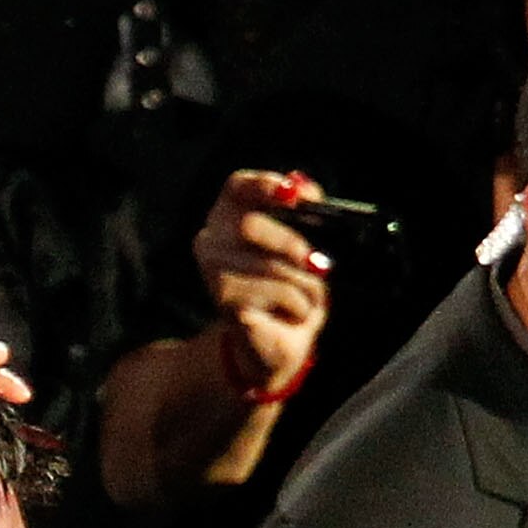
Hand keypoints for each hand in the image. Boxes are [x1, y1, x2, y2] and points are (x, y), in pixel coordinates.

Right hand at [196, 171, 330, 402]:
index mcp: (229, 216)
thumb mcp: (305, 242)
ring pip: (267, 264)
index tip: (292, 196)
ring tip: (308, 296)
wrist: (279, 342)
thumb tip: (300, 185)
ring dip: (303, 282)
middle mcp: (211, 241)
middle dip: (290, 243)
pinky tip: (292, 312)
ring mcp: (213, 274)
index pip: (237, 187)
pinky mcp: (225, 304)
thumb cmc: (290, 285)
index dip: (263, 186)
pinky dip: (297, 303)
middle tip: (316, 262)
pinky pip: (274, 293)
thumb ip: (304, 208)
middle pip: (248, 226)